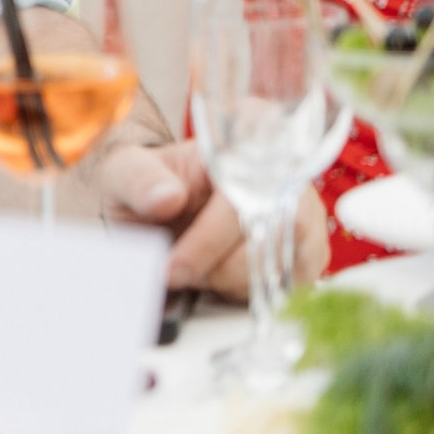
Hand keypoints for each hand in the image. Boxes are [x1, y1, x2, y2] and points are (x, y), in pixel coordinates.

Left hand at [92, 139, 328, 299]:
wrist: (156, 206)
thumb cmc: (146, 185)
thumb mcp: (125, 173)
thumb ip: (140, 180)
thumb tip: (168, 197)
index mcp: (241, 141)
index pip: (244, 194)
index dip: (208, 239)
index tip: (174, 265)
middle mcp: (284, 173)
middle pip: (265, 237)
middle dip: (212, 267)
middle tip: (174, 274)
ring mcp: (303, 213)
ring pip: (280, 265)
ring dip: (230, 281)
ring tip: (196, 270)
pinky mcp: (309, 251)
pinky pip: (292, 285)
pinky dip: (251, 292)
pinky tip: (221, 279)